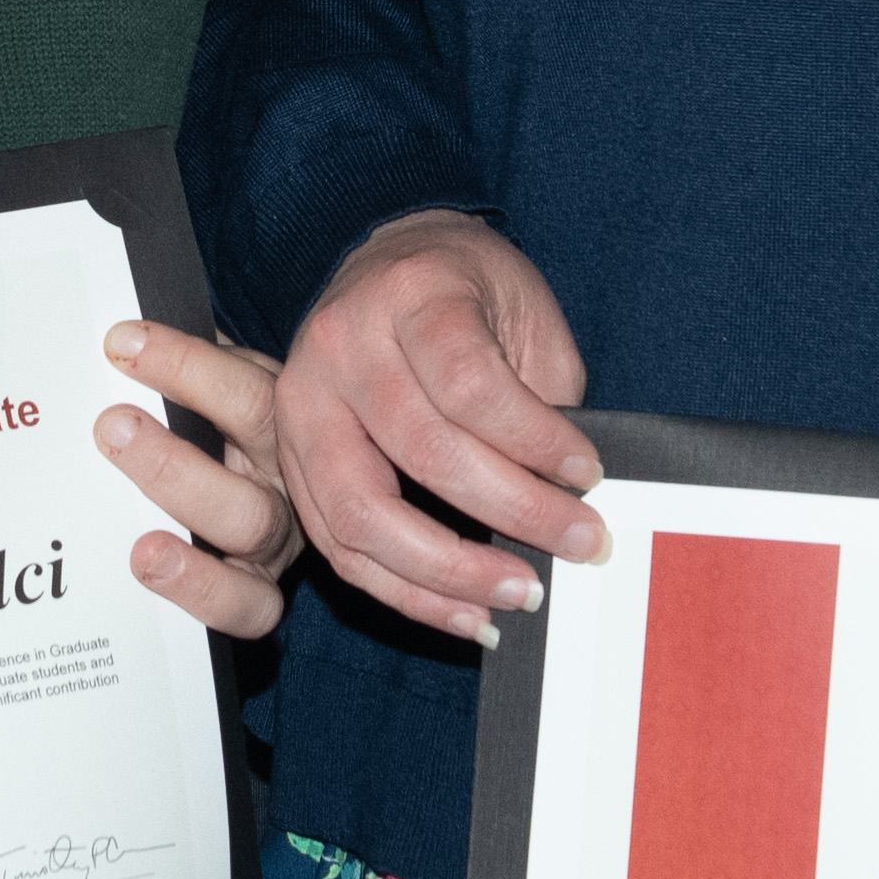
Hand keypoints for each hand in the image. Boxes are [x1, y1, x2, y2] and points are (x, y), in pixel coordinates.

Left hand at [104, 319, 303, 635]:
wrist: (280, 490)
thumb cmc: (220, 427)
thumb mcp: (216, 385)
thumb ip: (179, 372)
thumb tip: (109, 346)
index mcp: (279, 415)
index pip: (243, 389)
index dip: (186, 367)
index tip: (121, 344)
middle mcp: (286, 474)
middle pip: (251, 465)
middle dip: (176, 454)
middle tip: (111, 429)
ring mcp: (277, 538)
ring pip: (249, 529)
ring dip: (188, 528)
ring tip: (140, 540)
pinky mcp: (260, 592)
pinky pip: (246, 608)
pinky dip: (199, 592)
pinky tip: (148, 568)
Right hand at [272, 212, 596, 644]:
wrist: (391, 265)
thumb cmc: (468, 292)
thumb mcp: (522, 312)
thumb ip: (542, 399)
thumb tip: (571, 502)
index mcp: (411, 293)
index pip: (469, 383)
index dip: (534, 441)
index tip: (589, 476)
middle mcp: (343, 344)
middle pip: (422, 452)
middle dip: (511, 514)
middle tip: (578, 545)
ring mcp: (303, 403)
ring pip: (364, 514)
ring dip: (449, 574)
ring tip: (519, 595)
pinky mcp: (288, 458)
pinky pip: (338, 546)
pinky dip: (404, 592)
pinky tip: (464, 612)